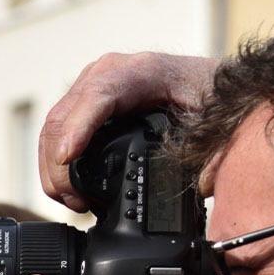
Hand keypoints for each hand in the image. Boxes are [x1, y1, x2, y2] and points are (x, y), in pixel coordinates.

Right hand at [40, 52, 217, 211]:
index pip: (97, 95)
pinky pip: (59, 129)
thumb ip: (216, 150)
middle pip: (63, 115)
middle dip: (58, 165)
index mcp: (141, 72)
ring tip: (73, 201)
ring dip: (53, 167)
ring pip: (53, 124)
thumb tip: (205, 182)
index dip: (77, 128)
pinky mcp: (86, 102)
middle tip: (75, 202)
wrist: (211, 83)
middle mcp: (109, 73)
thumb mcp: (220, 120)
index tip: (67, 158)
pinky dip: (58, 161)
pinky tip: (70, 186)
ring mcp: (93, 85)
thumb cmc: (213, 97)